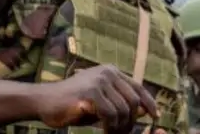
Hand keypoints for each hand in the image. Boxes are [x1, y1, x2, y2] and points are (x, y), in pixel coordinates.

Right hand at [35, 64, 157, 132]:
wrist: (44, 102)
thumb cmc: (72, 105)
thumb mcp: (99, 102)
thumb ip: (118, 104)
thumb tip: (144, 113)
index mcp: (111, 71)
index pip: (138, 87)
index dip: (149, 103)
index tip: (155, 117)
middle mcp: (107, 72)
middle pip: (134, 100)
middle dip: (132, 121)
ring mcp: (99, 81)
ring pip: (124, 110)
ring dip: (120, 127)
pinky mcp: (90, 92)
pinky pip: (110, 114)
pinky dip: (110, 127)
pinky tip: (104, 132)